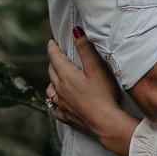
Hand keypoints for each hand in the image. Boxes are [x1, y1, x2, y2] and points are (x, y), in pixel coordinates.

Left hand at [47, 29, 139, 155]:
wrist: (106, 124)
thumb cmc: (104, 95)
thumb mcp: (96, 68)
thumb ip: (85, 49)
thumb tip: (75, 31)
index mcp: (66, 75)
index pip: (54, 57)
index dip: (52, 48)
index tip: (51, 42)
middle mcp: (60, 90)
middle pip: (51, 72)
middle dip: (53, 62)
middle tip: (57, 57)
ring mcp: (62, 105)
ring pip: (50, 90)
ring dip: (52, 81)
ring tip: (57, 78)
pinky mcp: (67, 117)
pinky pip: (56, 107)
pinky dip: (56, 101)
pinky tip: (61, 102)